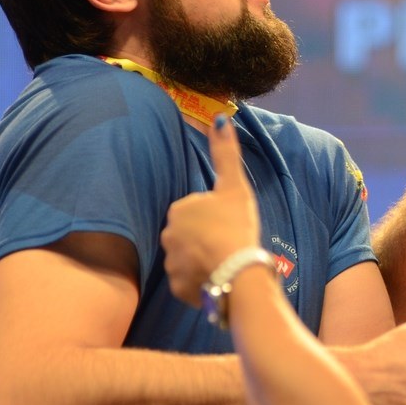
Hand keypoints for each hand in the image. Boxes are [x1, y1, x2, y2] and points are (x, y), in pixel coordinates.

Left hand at [162, 114, 260, 306]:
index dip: (214, 217)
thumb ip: (226, 153)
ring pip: (188, 259)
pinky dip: (201, 281)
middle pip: (189, 235)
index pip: (195, 211)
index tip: (228, 223)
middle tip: (228, 243)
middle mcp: (168, 235)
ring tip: (224, 263)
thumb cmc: (236, 225)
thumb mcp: (234, 186)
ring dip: (203, 261)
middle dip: (205, 239)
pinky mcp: (177, 287)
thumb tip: (220, 117)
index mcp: (179, 209)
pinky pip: (189, 282)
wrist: (237, 271)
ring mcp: (171, 264)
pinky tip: (218, 278)